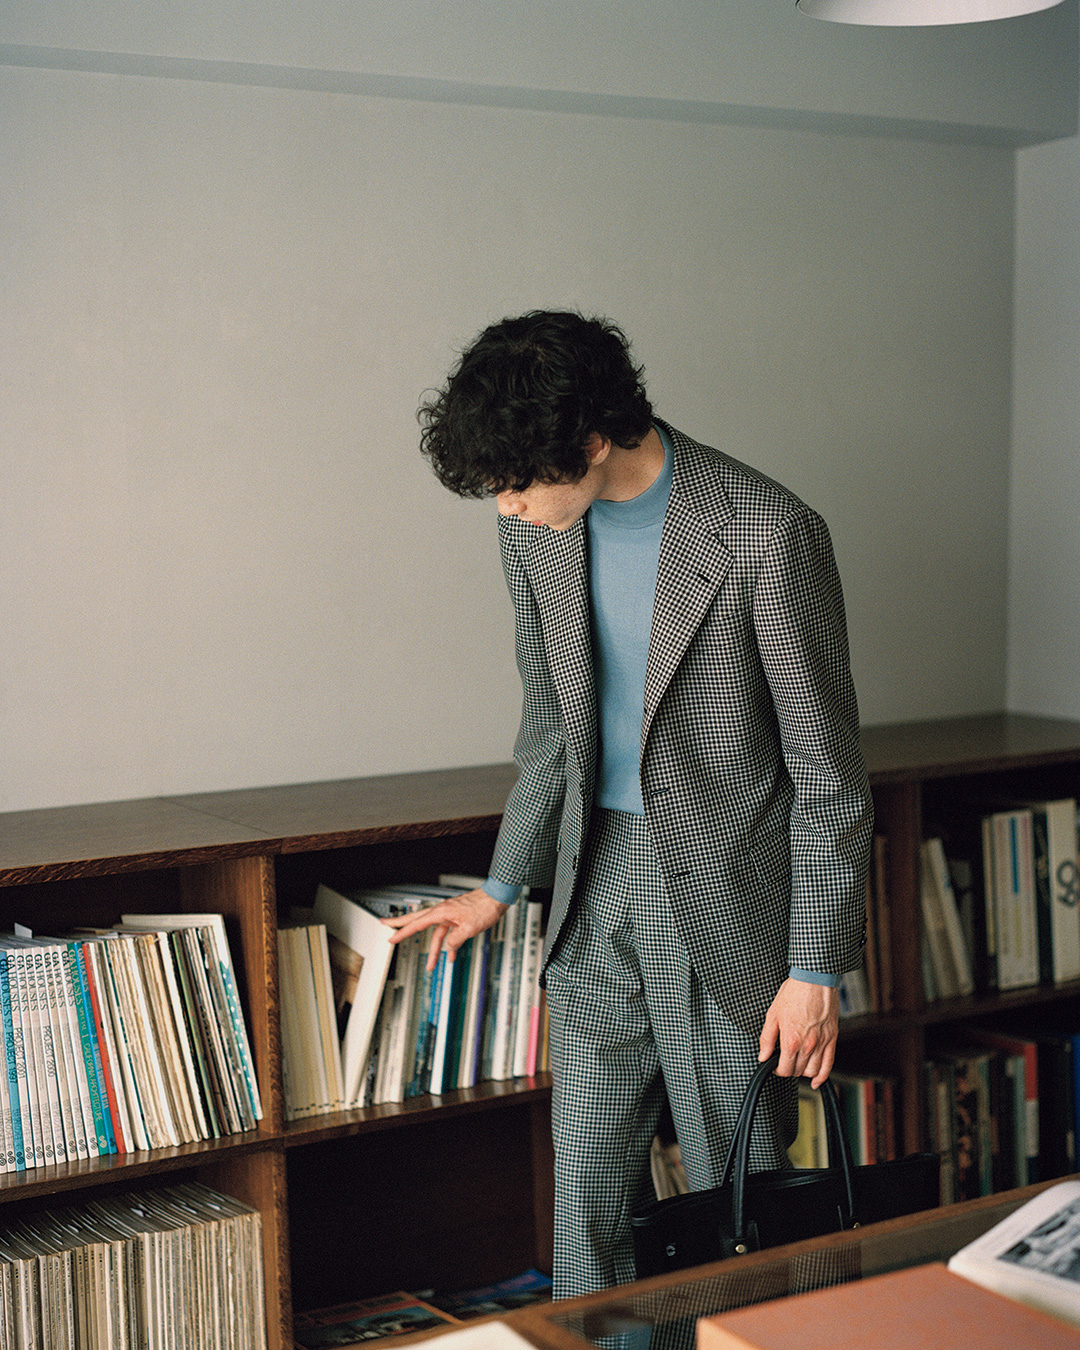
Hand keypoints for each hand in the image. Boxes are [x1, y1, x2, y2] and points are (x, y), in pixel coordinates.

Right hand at [382, 888, 507, 971]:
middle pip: (418, 921)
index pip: (417, 923)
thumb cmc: (484, 907)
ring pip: (436, 934)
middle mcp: (443, 912)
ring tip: (431, 966)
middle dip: (402, 926)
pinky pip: (449, 933)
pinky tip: (451, 956)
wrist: (497, 897)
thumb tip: (449, 948)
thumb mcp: (469, 928)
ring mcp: (450, 914)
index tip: (391, 937)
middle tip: (386, 926)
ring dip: (435, 950)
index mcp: (442, 912)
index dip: (403, 932)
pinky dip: (449, 945)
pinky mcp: (458, 918)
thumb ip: (456, 939)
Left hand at [757, 978, 838, 1088]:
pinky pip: (829, 1065)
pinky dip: (822, 1076)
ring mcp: (822, 1043)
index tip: (775, 1065)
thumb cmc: (794, 993)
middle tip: (785, 1061)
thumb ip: (767, 1038)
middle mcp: (808, 1045)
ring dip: (803, 1071)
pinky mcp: (832, 1039)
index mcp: (791, 1040)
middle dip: (789, 1069)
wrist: (815, 980)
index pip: (785, 1069)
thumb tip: (763, 1056)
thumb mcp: (773, 1014)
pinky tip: (816, 1080)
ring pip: (813, 1071)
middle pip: (798, 1071)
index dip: (777, 1070)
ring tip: (798, 1063)